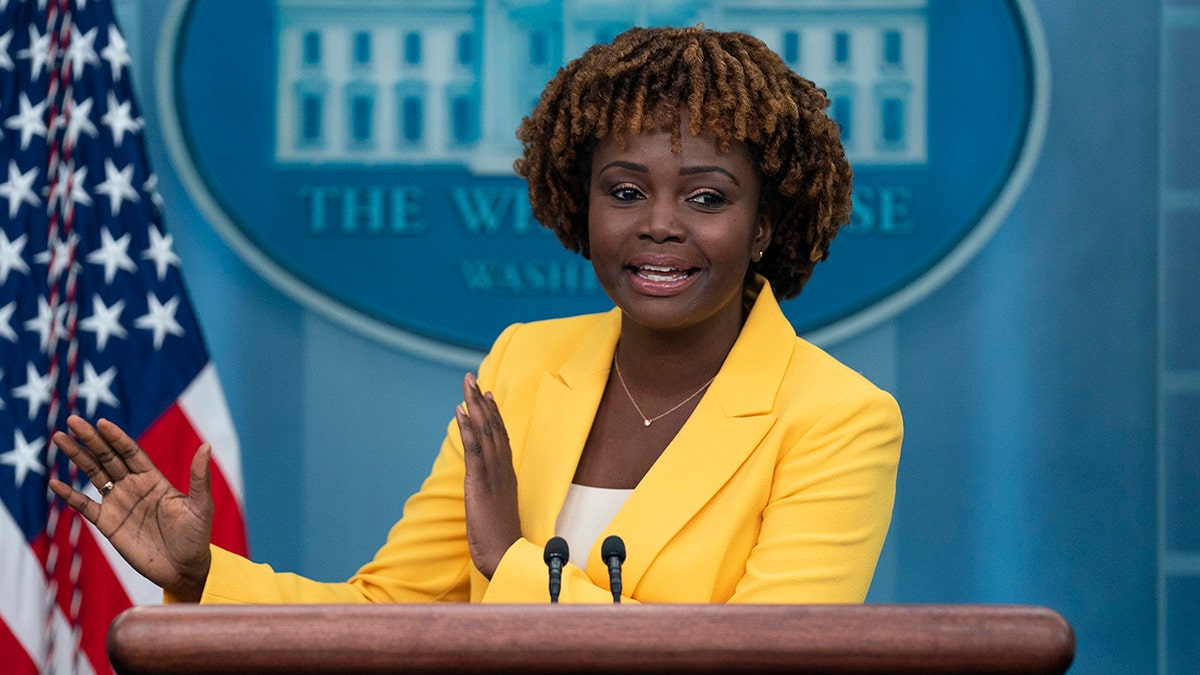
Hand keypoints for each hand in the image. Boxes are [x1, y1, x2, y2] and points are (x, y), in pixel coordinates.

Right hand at [47, 415, 213, 601]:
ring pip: (93, 475)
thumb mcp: (201, 506)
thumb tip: (206, 446)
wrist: (184, 569)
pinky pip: (84, 506)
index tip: (101, 422)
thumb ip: (199, 477)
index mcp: (154, 479)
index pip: (130, 452)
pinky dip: (69, 495)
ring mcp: (118, 503)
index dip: (116, 437)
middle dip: (91, 439)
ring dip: (77, 457)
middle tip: (72, 420)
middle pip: (107, 457)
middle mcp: (133, 487)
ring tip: (59, 438)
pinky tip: (54, 482)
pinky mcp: (108, 524)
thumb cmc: (197, 536)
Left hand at [456, 372, 520, 578]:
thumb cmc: (502, 540)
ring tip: (467, 384)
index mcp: (507, 475)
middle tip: (473, 379)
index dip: (494, 415)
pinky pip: (474, 448)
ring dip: (475, 406)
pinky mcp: (479, 482)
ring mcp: (492, 474)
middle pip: (494, 427)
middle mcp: (502, 469)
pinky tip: (460, 411)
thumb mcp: (497, 511)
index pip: (501, 437)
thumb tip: (485, 487)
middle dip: (482, 401)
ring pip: (485, 432)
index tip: (486, 395)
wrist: (505, 556)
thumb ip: (493, 494)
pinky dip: (467, 427)